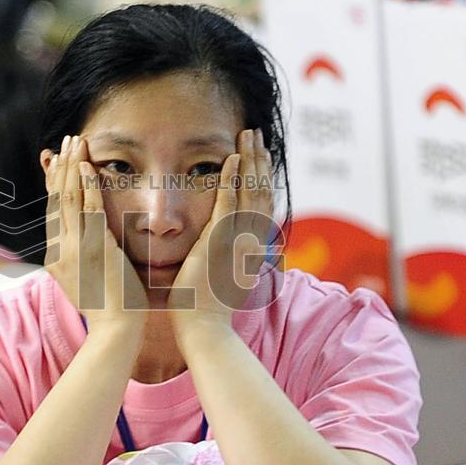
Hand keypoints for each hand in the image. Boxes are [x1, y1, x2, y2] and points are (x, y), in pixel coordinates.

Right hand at [44, 135, 147, 335]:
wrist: (115, 330)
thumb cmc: (109, 309)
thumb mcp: (85, 282)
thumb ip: (80, 261)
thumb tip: (81, 247)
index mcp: (57, 256)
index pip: (53, 210)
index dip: (54, 183)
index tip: (54, 160)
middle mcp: (59, 248)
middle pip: (56, 198)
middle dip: (61, 167)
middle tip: (65, 141)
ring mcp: (74, 248)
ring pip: (69, 198)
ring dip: (72, 167)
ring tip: (75, 142)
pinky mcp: (93, 247)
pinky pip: (89, 209)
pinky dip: (87, 185)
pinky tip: (87, 166)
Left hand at [169, 128, 274, 336]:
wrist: (203, 330)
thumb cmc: (204, 310)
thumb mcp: (222, 277)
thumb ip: (224, 257)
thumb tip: (220, 247)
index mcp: (251, 248)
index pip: (261, 205)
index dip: (262, 178)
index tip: (259, 156)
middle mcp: (251, 241)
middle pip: (262, 192)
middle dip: (259, 161)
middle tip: (256, 135)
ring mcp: (237, 241)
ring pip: (250, 192)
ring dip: (250, 162)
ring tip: (248, 136)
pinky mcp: (220, 243)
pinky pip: (228, 205)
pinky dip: (232, 180)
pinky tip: (231, 159)